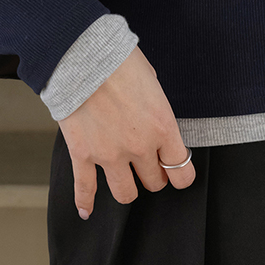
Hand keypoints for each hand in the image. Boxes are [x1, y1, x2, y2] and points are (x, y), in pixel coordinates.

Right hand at [57, 44, 195, 218]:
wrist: (83, 55)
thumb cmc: (118, 59)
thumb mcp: (151, 79)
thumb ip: (156, 106)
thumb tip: (152, 116)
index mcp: (162, 126)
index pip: (182, 172)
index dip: (179, 173)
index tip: (174, 168)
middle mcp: (139, 147)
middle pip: (154, 183)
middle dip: (153, 175)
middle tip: (148, 165)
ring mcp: (110, 154)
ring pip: (125, 194)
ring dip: (127, 187)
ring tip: (124, 178)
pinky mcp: (83, 155)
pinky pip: (85, 189)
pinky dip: (85, 202)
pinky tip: (87, 209)